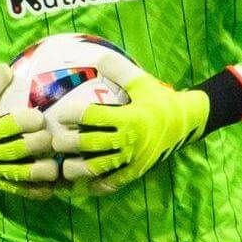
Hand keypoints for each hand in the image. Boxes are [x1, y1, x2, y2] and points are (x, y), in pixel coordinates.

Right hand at [0, 64, 55, 198]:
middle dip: (36, 144)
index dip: (23, 122)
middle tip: (51, 137)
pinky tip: (51, 187)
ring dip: (39, 171)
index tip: (39, 117)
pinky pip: (19, 191)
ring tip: (55, 165)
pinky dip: (35, 191)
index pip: (5, 127)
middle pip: (15, 151)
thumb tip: (6, 68)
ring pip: (19, 174)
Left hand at [53, 53, 208, 195]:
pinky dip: (97, 186)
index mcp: (128, 117)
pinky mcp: (137, 171)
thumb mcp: (142, 82)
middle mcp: (130, 139)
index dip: (71, 114)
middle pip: (90, 143)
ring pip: (98, 168)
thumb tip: (98, 55)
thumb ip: (119, 69)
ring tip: (64, 166)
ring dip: (77, 169)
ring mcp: (133, 158)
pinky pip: (113, 183)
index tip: (57, 114)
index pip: (92, 115)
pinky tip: (84, 184)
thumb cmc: (160, 100)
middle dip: (67, 143)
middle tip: (53, 141)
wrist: (188, 122)